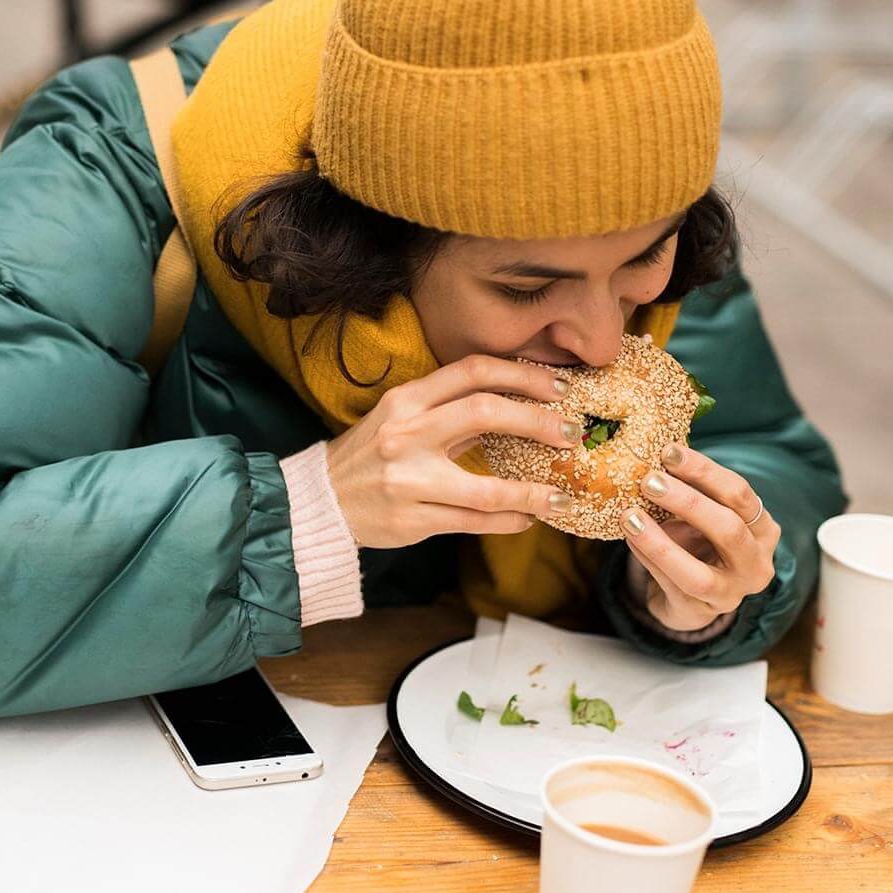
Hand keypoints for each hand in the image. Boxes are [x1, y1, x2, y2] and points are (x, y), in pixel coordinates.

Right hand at [323, 355, 584, 548]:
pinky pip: (473, 521)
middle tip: (572, 433)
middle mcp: (406, 434)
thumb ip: (448, 409)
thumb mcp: (399, 418)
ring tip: (560, 496)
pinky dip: (508, 519)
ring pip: (486, 486)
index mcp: (405, 400)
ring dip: (532, 492)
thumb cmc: (369, 455)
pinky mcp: (412, 520)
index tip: (558, 387)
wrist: (320, 501)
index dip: (522, 374)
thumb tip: (517, 403)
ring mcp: (408, 480)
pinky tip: (528, 517)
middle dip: (538, 421)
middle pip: (485, 413)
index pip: (472, 371)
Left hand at [621, 444, 779, 632]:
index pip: (739, 494)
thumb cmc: (699, 542)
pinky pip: (668, 585)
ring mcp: (730, 594)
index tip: (668, 452)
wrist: (691, 596)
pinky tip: (629, 538)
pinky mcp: (698, 613)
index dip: (704, 470)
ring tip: (629, 517)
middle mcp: (756, 564)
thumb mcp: (704, 515)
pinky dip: (646, 558)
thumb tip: (653, 460)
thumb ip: (690, 492)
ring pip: (698, 574)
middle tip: (649, 481)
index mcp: (762, 529)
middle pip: (729, 529)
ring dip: (659, 543)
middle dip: (687, 503)